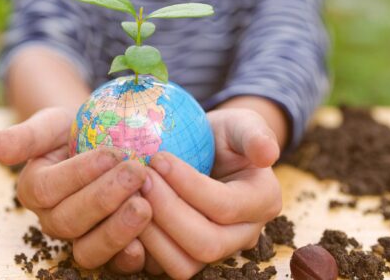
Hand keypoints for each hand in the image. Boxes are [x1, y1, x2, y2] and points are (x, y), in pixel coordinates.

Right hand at [0, 107, 152, 270]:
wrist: (107, 145)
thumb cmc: (77, 130)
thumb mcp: (53, 124)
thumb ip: (25, 136)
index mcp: (34, 189)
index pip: (48, 188)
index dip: (79, 173)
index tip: (111, 153)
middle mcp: (53, 220)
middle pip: (69, 220)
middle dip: (104, 197)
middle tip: (136, 172)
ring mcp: (81, 239)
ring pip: (89, 249)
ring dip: (117, 230)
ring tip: (145, 205)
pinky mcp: (110, 252)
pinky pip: (116, 264)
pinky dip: (132, 256)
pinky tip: (150, 238)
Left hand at [132, 108, 282, 278]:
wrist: (207, 152)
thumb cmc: (223, 135)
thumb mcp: (241, 124)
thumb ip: (255, 134)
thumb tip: (268, 153)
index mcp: (262, 202)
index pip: (225, 206)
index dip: (188, 185)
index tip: (158, 157)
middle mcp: (242, 235)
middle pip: (206, 243)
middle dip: (167, 212)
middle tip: (140, 178)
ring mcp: (214, 252)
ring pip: (184, 264)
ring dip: (151, 233)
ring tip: (130, 195)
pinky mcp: (185, 257)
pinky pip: (161, 267)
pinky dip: (139, 247)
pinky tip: (121, 214)